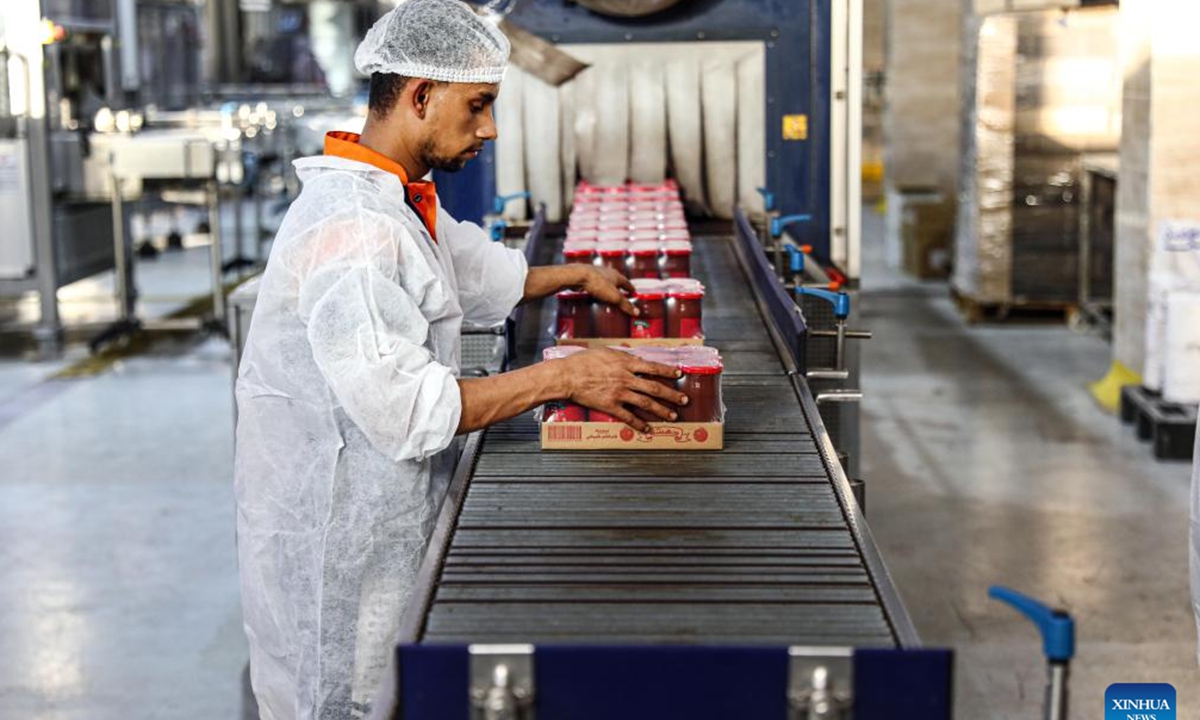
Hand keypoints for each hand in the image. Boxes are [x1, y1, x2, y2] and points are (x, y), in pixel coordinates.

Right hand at [553, 348, 688, 431]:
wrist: (568, 376)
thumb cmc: (583, 360)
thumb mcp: (606, 352)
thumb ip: (622, 355)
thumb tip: (634, 358)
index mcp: (626, 363)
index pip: (652, 367)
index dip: (667, 371)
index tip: (679, 374)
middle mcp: (626, 378)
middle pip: (654, 387)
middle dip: (672, 394)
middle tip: (684, 400)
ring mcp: (619, 393)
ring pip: (646, 403)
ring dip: (661, 410)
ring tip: (673, 416)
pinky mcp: (611, 405)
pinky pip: (628, 416)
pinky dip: (639, 423)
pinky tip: (647, 428)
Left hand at [575, 265, 638, 316]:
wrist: (578, 276)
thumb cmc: (597, 283)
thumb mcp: (614, 297)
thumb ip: (625, 304)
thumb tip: (636, 312)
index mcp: (616, 276)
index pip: (627, 282)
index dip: (630, 288)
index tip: (633, 292)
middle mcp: (607, 273)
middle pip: (616, 281)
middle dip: (619, 288)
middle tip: (622, 294)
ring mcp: (597, 274)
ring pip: (605, 281)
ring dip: (608, 288)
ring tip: (609, 296)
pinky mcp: (587, 277)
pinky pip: (595, 284)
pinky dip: (598, 290)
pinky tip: (596, 294)